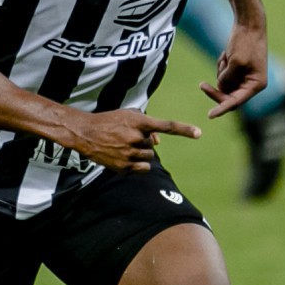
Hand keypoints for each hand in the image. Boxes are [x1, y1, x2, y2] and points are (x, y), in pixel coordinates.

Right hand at [59, 108, 200, 171]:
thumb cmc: (110, 121)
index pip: (166, 126)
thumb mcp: (129, 116)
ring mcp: (130, 153)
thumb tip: (159, 141)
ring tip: (123, 147)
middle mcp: (136, 137)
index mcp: (139, 121)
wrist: (85, 133)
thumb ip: (148, 126)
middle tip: (126, 138)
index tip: (199, 133)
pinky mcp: (124, 167)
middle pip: (153, 146)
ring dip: (140, 154)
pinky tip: (124, 157)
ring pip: (149, 158)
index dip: (184, 129)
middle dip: (143, 143)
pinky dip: (138, 165)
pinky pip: (143, 168)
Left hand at [200, 26, 267, 117]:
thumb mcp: (235, 62)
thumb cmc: (245, 41)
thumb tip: (221, 87)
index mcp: (256, 84)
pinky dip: (221, 65)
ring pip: (225, 84)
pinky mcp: (239, 68)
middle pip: (229, 95)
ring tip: (226, 55)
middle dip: (218, 87)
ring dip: (221, 71)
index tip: (210, 115)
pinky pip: (224, 74)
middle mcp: (253, 83)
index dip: (222, 108)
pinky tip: (226, 53)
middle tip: (202, 85)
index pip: (237, 101)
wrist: (249, 22)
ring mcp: (246, 76)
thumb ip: (227, 78)